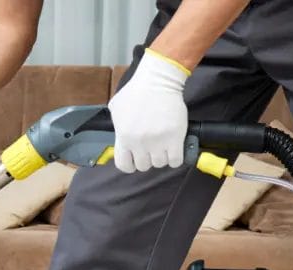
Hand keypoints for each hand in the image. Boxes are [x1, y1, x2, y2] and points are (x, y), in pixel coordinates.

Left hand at [107, 48, 189, 172]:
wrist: (159, 79)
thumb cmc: (137, 91)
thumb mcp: (116, 108)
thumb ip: (117, 126)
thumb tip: (119, 138)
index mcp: (124, 137)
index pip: (124, 165)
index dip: (130, 164)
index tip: (136, 157)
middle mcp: (139, 142)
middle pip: (143, 165)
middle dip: (147, 157)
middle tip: (152, 146)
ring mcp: (158, 142)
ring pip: (160, 163)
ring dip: (162, 156)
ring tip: (164, 144)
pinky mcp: (175, 139)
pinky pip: (176, 161)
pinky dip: (175, 157)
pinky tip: (174, 148)